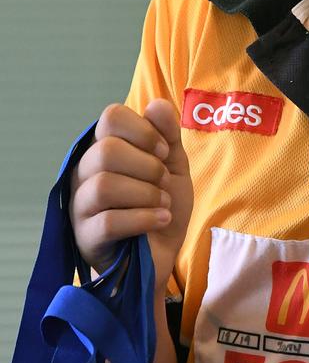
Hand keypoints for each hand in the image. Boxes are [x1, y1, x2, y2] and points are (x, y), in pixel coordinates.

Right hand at [70, 100, 192, 289]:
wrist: (161, 257)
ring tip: (162, 205)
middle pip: (105, 151)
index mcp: (105, 148)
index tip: (163, 152)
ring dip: (145, 194)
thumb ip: (168, 136)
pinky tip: (159, 220)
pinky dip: (143, 218)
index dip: (143, 131)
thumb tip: (156, 104)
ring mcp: (80, 205)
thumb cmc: (161, 207)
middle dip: (147, 167)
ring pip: (104, 185)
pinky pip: (107, 221)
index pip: (111, 117)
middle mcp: (85, 172)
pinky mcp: (84, 237)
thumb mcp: (174, 167)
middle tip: (162, 183)